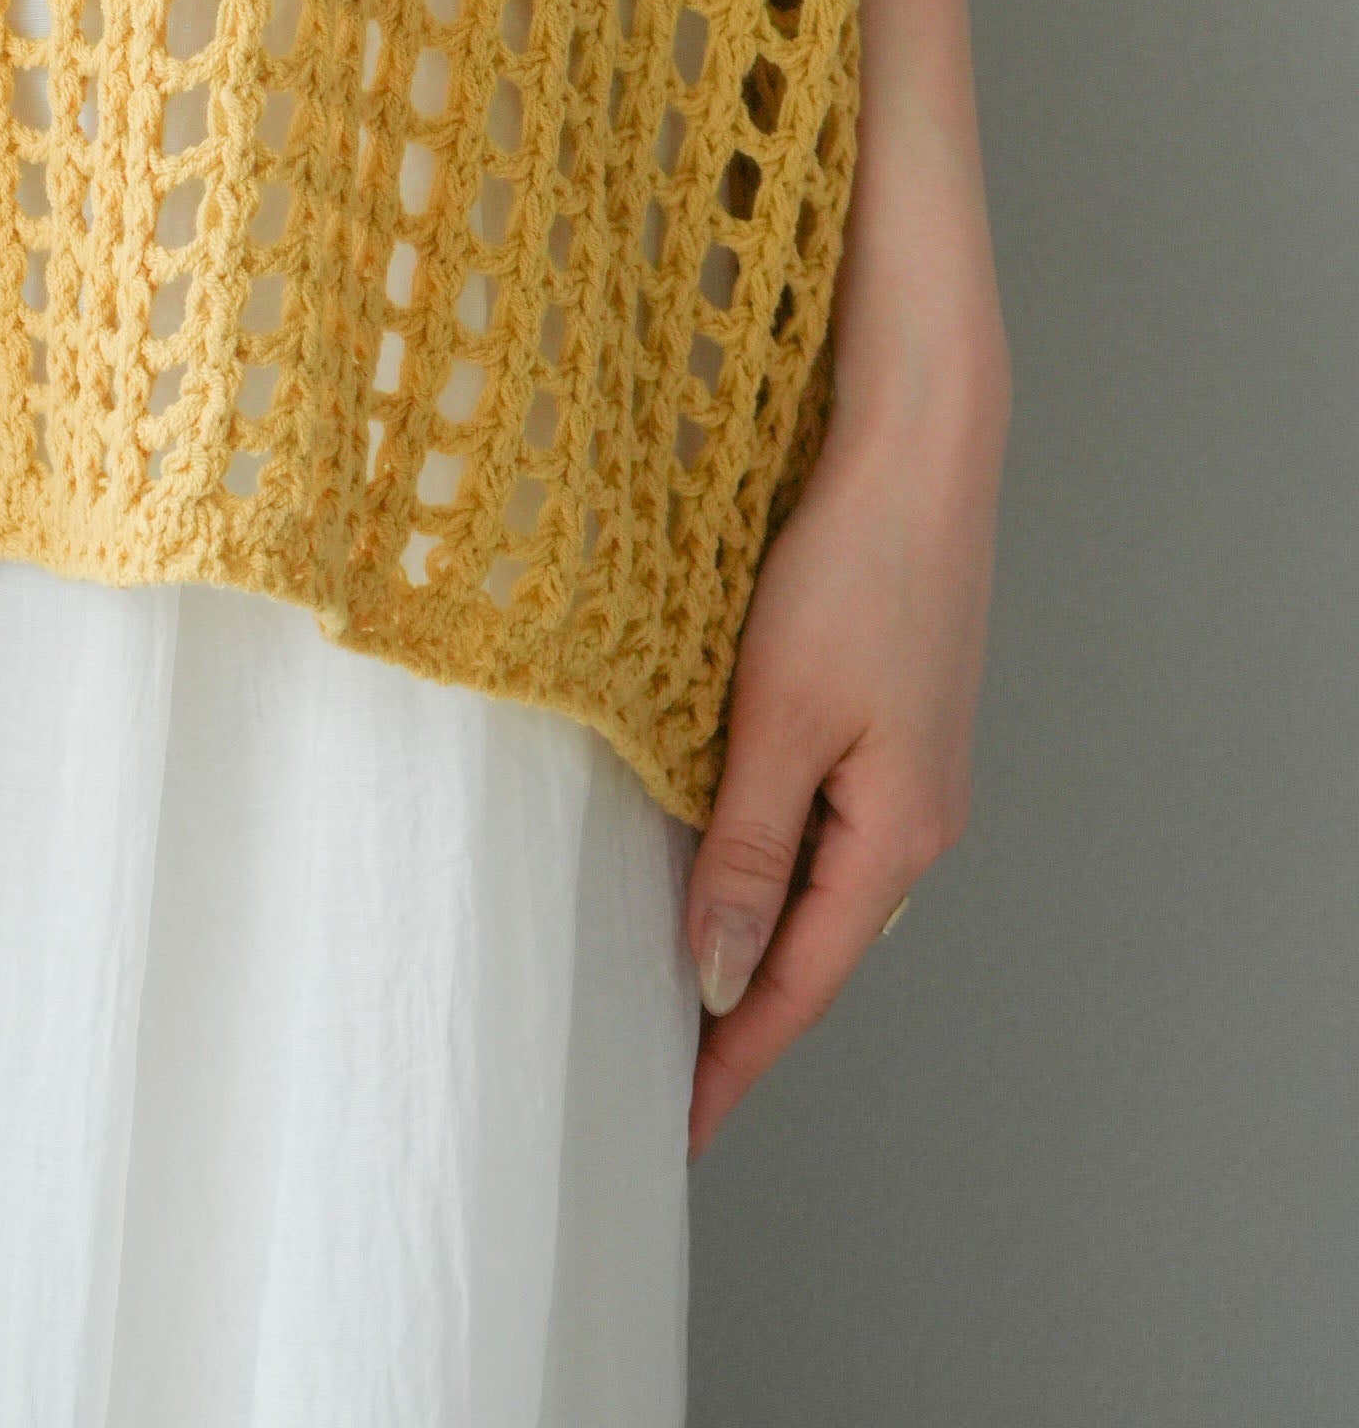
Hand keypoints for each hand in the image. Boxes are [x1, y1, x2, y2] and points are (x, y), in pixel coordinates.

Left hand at [683, 297, 1006, 1158]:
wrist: (919, 453)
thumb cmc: (848, 570)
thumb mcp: (776, 717)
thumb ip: (743, 850)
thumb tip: (714, 979)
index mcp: (897, 835)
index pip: (801, 984)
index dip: (735, 1059)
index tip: (677, 1127)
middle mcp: (917, 818)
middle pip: (815, 947)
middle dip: (740, 1015)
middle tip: (661, 1074)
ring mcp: (910, 770)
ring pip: (818, 886)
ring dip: (750, 936)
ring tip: (675, 990)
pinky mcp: (891, 722)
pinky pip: (822, 826)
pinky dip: (767, 866)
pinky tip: (720, 866)